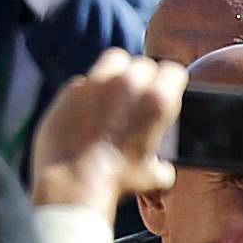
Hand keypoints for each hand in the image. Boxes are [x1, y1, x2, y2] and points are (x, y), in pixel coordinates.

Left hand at [29, 50, 184, 214]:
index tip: (166, 90)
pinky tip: (86, 109)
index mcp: (157, 100)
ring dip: (117, 71)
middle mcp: (127, 83)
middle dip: (144, 77)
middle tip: (138, 96)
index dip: (171, 82)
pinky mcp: (68, 90)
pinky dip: (88, 90)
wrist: (73, 182)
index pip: (173, 71)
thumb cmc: (117, 181)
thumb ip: (163, 161)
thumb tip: (161, 165)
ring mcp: (95, 83)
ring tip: (114, 91)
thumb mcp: (156, 175)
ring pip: (113, 60)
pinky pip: (84, 81)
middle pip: (142, 63)